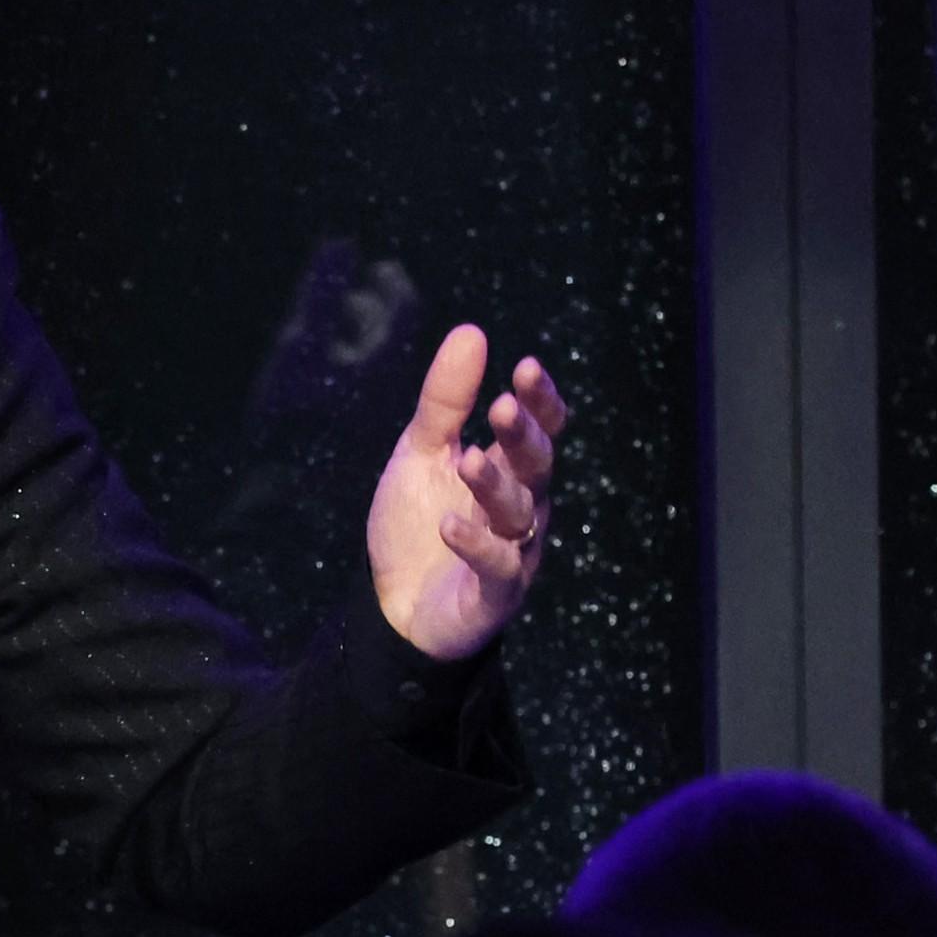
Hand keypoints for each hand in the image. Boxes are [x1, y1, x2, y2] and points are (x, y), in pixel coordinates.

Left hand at [364, 325, 570, 661]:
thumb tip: (472, 331)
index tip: (526, 367)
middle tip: (501, 408)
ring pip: (518, 514)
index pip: (541, 429)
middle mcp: (522, 507)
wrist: (395, 605)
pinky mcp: (494, 594)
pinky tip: (449, 526)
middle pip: (537, 467)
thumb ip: (445, 401)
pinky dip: (476, 546)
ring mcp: (513, 552)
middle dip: (523, 436)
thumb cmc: (417, 523)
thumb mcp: (421, 453)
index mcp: (509, 470)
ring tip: (467, 462)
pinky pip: (496, 568)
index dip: (540, 402)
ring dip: (494, 486)